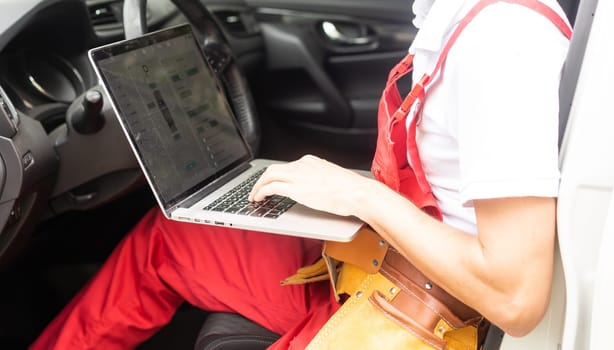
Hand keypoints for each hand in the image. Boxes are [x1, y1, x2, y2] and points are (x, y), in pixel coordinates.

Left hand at [249, 155, 371, 216]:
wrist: (357, 193)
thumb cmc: (351, 191)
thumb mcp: (332, 181)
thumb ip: (319, 182)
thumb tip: (313, 190)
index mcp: (311, 161)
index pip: (287, 166)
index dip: (276, 176)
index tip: (271, 183)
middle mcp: (302, 165)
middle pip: (273, 169)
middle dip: (261, 180)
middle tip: (256, 189)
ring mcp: (298, 175)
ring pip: (268, 176)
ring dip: (258, 186)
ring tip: (254, 196)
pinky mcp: (295, 188)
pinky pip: (270, 187)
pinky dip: (261, 192)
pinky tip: (258, 199)